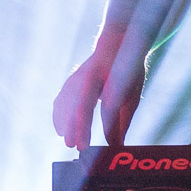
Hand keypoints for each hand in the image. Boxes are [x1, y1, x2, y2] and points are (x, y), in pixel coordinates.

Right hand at [53, 30, 144, 146]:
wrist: (117, 44)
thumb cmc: (127, 71)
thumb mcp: (130, 94)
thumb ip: (121, 120)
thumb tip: (116, 145)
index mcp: (100, 76)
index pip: (87, 105)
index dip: (83, 126)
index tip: (82, 145)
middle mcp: (83, 76)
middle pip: (73, 105)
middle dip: (71, 127)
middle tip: (73, 146)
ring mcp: (75, 78)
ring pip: (64, 102)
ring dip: (64, 123)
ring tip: (68, 140)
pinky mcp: (71, 82)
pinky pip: (61, 100)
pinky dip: (59, 115)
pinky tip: (60, 129)